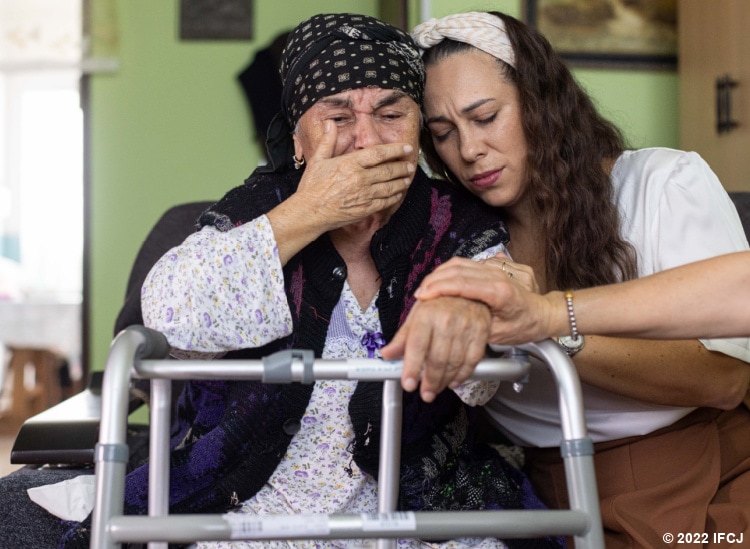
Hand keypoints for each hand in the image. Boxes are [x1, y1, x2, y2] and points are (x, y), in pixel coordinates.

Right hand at [295, 121, 415, 230]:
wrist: (309, 212)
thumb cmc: (312, 186)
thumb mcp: (317, 160)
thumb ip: (327, 141)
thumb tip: (329, 123)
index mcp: (350, 164)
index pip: (378, 153)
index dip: (395, 150)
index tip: (407, 147)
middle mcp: (360, 178)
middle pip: (388, 170)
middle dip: (402, 167)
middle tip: (410, 164)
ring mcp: (364, 195)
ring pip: (389, 187)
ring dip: (401, 182)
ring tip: (408, 177)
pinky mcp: (365, 209)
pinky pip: (385, 202)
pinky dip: (394, 197)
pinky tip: (398, 194)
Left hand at [381, 296, 490, 402]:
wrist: (467, 291)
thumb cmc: (439, 304)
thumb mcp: (416, 317)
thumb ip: (402, 339)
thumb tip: (387, 355)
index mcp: (426, 315)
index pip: (417, 346)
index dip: (412, 368)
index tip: (408, 384)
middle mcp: (446, 320)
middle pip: (437, 358)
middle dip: (430, 381)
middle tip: (425, 393)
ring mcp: (466, 326)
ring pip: (455, 362)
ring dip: (445, 381)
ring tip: (436, 388)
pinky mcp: (481, 332)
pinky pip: (472, 360)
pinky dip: (463, 375)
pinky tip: (454, 381)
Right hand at [412, 257, 554, 345]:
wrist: (545, 312)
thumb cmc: (525, 326)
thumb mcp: (500, 334)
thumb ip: (477, 325)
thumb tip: (452, 323)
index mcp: (500, 292)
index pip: (462, 283)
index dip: (439, 288)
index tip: (423, 296)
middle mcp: (498, 274)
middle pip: (458, 269)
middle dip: (434, 280)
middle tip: (419, 294)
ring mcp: (496, 267)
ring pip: (461, 263)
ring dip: (440, 274)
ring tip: (426, 287)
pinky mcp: (494, 265)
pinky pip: (467, 263)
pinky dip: (450, 271)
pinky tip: (440, 281)